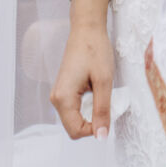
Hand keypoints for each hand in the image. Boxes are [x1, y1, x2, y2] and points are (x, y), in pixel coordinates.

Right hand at [50, 5, 114, 139]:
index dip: (95, 129)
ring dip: (92, 113)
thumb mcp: (104, 81)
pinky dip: (89, 105)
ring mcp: (59, 95)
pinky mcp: (64, 91)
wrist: (86, 28)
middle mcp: (56, 99)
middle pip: (74, 127)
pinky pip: (76, 109)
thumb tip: (101, 137)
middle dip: (94, 121)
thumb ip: (102, 110)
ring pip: (76, 119)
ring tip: (103, 93)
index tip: (109, 112)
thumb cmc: (95, 50)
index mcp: (63, 98)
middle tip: (109, 101)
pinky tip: (97, 90)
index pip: (76, 131)